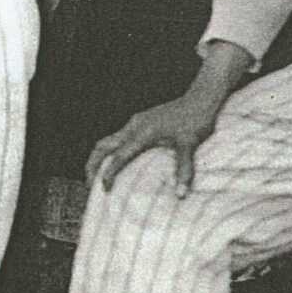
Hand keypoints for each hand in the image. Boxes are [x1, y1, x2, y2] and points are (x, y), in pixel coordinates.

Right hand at [86, 91, 226, 196]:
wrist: (201, 97)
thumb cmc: (196, 120)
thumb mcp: (190, 145)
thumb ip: (183, 170)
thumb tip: (181, 195)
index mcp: (142, 133)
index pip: (118, 156)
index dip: (108, 173)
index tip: (103, 189)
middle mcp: (134, 126)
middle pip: (102, 146)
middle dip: (92, 164)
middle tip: (90, 184)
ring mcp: (136, 122)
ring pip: (108, 140)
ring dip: (99, 157)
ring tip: (98, 175)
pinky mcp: (141, 121)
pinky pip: (118, 137)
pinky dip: (111, 151)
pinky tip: (119, 161)